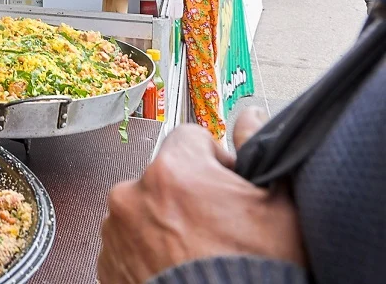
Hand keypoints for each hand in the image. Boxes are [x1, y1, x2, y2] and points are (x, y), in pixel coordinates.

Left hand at [97, 110, 306, 283]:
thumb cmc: (253, 273)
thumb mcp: (279, 208)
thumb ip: (260, 149)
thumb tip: (252, 116)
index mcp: (171, 170)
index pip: (192, 138)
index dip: (217, 162)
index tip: (229, 187)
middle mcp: (131, 195)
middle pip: (165, 176)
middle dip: (188, 194)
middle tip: (217, 227)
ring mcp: (115, 232)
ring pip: (143, 210)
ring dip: (164, 223)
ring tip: (197, 253)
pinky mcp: (107, 265)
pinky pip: (128, 244)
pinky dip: (148, 252)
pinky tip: (177, 267)